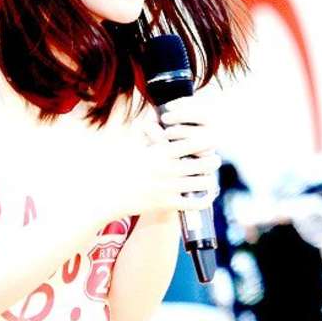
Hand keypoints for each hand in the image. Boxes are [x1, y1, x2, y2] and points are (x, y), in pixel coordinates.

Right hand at [103, 95, 221, 220]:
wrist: (107, 193)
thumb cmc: (120, 166)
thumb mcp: (133, 144)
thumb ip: (148, 132)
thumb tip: (155, 116)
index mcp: (161, 152)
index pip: (194, 142)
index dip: (207, 141)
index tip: (210, 142)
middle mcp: (168, 169)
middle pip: (206, 163)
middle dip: (213, 160)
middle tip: (214, 159)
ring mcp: (169, 188)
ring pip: (205, 183)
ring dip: (209, 179)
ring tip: (208, 177)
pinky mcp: (168, 204)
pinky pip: (197, 203)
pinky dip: (205, 198)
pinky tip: (204, 194)